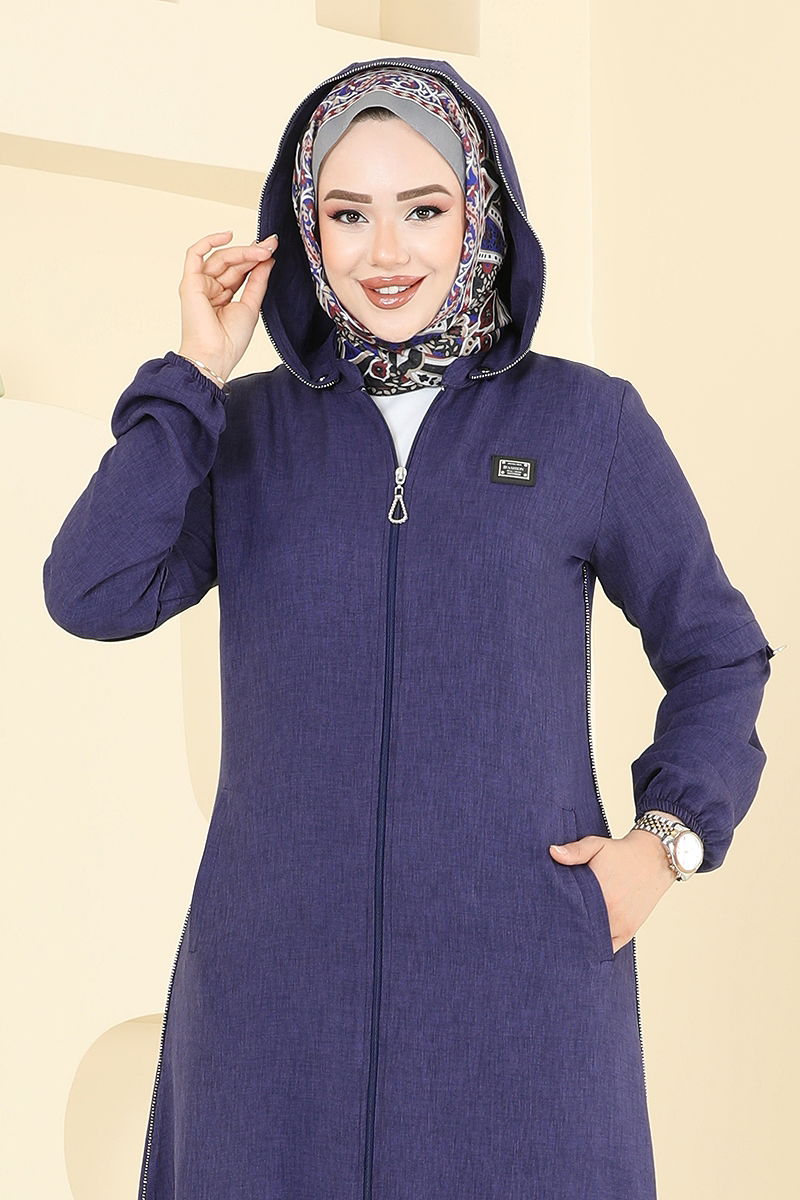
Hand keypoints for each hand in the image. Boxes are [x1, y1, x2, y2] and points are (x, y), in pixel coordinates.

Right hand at [177, 230, 278, 382]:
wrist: (216, 355)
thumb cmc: (230, 341)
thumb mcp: (251, 305)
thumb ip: (258, 281)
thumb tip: (267, 259)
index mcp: (223, 296)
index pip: (240, 270)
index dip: (255, 258)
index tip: (272, 248)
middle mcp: (210, 288)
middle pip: (232, 262)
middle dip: (252, 252)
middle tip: (270, 246)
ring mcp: (200, 284)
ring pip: (221, 257)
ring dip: (242, 251)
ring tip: (262, 250)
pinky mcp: (190, 282)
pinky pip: (195, 254)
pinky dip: (209, 241)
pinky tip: (228, 236)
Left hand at [549, 829, 675, 952]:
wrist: (654, 860)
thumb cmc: (620, 852)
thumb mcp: (596, 845)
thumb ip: (574, 851)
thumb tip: (552, 852)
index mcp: (599, 889)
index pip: (569, 909)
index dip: (555, 913)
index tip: (544, 914)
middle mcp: (610, 910)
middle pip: (578, 927)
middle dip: (564, 928)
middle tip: (547, 929)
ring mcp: (620, 924)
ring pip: (593, 941)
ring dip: (579, 939)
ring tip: (562, 938)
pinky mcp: (628, 932)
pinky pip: (608, 948)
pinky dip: (596, 948)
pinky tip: (583, 946)